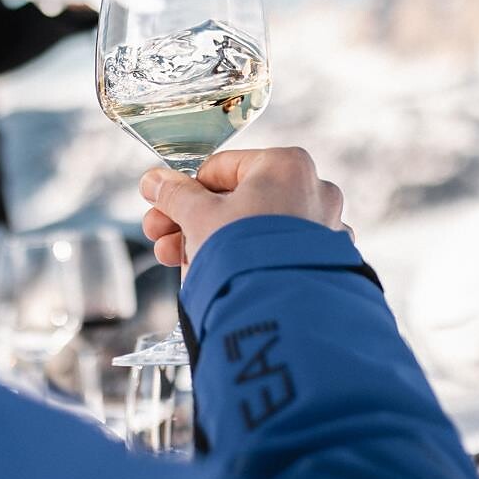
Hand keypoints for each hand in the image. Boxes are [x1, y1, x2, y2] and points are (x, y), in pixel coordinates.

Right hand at [140, 147, 346, 266]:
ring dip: (212, 239)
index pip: (222, 167)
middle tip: (161, 235)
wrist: (277, 313)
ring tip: (176, 260)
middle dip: (193, 219)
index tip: (163, 205)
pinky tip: (213, 272)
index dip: (185, 189)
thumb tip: (155, 181)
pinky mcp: (323, 261)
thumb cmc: (242, 256)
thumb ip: (175, 194)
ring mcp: (322, 227)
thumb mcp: (198, 216)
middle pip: (237, 199)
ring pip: (255, 227)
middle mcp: (313, 190)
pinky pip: (275, 251)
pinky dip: (246, 257)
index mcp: (286, 165)